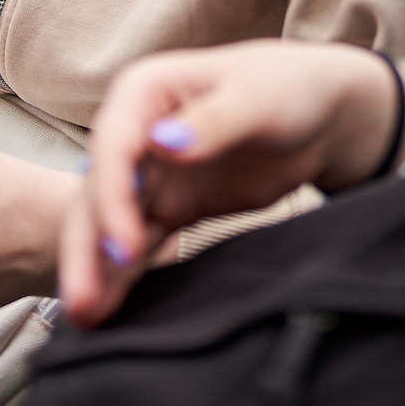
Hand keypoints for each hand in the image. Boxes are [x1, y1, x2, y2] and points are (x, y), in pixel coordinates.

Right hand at [57, 40, 404, 327]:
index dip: (113, 198)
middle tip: (83, 302)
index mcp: (145, 92)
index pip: (114, 148)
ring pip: (110, 224)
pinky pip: (140, 243)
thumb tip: (165, 144)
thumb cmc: (288, 86)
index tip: (125, 248)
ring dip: (95, 269)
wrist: (321, 114)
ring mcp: (150, 173)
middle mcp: (135, 132)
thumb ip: (213, 122)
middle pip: (100, 192)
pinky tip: (108, 311)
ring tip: (86, 319)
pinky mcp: (170, 206)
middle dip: (88, 246)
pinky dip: (124, 276)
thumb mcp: (257, 97)